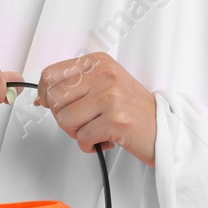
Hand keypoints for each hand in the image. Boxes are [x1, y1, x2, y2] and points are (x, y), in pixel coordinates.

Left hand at [34, 52, 156, 165]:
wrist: (165, 128)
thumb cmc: (132, 109)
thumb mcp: (104, 85)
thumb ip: (74, 86)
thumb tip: (41, 97)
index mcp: (98, 62)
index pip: (50, 75)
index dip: (45, 95)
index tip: (53, 105)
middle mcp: (105, 75)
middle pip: (54, 99)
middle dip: (62, 118)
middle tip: (82, 123)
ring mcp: (111, 96)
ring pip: (65, 120)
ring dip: (77, 133)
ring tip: (96, 130)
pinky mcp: (117, 120)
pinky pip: (82, 138)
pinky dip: (89, 145)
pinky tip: (104, 139)